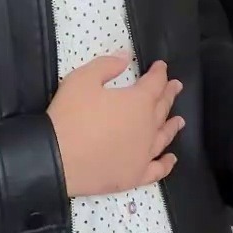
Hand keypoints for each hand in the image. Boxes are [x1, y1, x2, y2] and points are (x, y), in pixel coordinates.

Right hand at [49, 54, 184, 197]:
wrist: (54, 159)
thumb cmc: (69, 117)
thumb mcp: (82, 80)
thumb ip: (106, 65)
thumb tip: (125, 56)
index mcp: (139, 102)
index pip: (155, 83)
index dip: (159, 73)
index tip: (161, 67)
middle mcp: (148, 127)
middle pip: (163, 108)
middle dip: (169, 94)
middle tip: (176, 87)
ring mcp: (144, 153)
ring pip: (164, 137)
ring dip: (172, 126)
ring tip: (179, 120)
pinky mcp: (135, 175)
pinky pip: (157, 169)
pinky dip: (166, 164)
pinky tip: (170, 159)